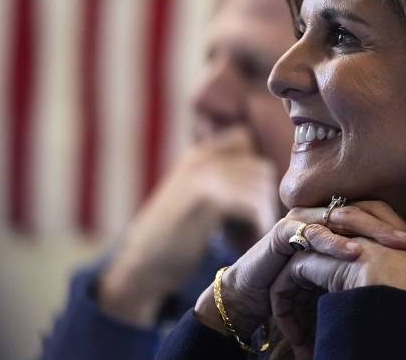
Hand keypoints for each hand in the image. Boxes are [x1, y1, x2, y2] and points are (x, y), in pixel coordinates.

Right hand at [98, 126, 278, 325]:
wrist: (140, 267)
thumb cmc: (173, 239)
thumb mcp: (194, 197)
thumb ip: (220, 181)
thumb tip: (265, 178)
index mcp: (197, 155)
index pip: (244, 138)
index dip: (255, 171)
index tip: (250, 201)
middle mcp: (200, 159)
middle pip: (260, 167)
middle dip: (264, 198)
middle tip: (252, 226)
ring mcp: (202, 176)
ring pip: (261, 187)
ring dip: (263, 215)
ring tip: (248, 237)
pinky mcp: (207, 199)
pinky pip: (253, 206)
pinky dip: (258, 226)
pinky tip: (245, 244)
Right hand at [192, 202, 405, 342]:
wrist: (254, 296)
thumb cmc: (299, 287)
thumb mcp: (339, 276)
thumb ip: (365, 266)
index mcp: (337, 218)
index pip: (376, 213)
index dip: (401, 228)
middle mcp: (321, 212)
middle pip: (365, 210)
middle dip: (394, 229)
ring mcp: (303, 218)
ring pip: (344, 217)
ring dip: (374, 232)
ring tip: (399, 245)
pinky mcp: (284, 231)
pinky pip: (313, 233)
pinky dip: (335, 243)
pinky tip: (355, 253)